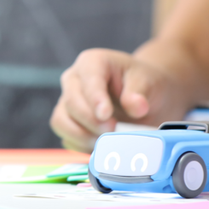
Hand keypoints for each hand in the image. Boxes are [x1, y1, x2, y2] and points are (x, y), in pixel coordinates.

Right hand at [51, 49, 183, 151]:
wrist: (141, 97)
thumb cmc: (142, 83)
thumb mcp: (148, 82)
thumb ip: (140, 93)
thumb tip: (136, 107)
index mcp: (92, 62)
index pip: (88, 80)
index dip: (95, 99)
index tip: (106, 115)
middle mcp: (74, 79)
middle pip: (71, 102)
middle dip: (91, 121)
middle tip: (113, 130)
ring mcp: (67, 101)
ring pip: (61, 121)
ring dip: (83, 136)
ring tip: (107, 141)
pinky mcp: (67, 122)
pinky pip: (66, 138)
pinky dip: (82, 146)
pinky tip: (101, 146)